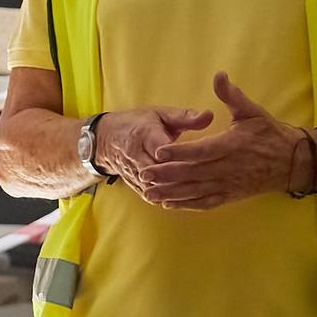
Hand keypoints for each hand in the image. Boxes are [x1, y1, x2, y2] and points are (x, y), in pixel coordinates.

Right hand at [93, 104, 216, 195]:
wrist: (106, 139)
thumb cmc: (138, 124)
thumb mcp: (160, 114)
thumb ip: (185, 117)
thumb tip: (210, 116)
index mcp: (144, 134)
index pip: (160, 147)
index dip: (176, 155)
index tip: (196, 159)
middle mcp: (136, 155)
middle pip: (158, 171)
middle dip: (179, 177)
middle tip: (203, 180)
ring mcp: (133, 172)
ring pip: (154, 187)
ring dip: (173, 191)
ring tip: (197, 193)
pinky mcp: (134, 184)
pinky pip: (151, 195)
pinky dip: (167, 199)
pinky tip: (186, 201)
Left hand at [136, 74, 301, 211]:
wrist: (294, 162)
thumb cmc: (271, 134)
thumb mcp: (253, 112)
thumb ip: (232, 96)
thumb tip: (219, 75)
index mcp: (232, 145)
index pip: (202, 150)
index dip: (180, 152)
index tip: (159, 152)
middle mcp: (229, 167)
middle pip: (194, 173)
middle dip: (167, 175)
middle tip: (144, 174)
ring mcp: (229, 184)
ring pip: (197, 191)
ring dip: (172, 193)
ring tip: (149, 193)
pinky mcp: (230, 195)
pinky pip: (206, 202)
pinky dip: (187, 205)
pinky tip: (169, 204)